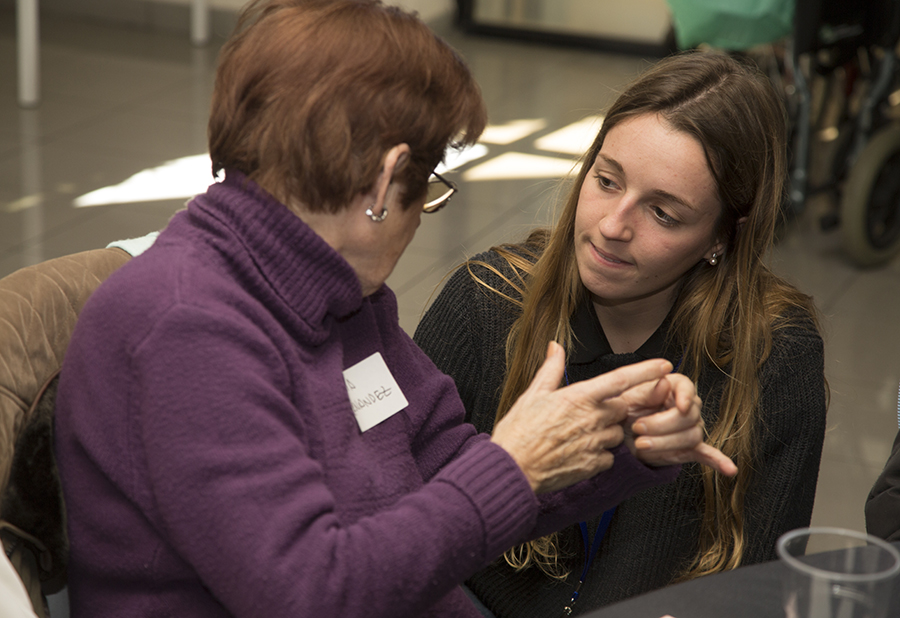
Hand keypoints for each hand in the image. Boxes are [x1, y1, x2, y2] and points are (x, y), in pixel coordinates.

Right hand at [491, 341, 673, 493]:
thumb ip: (550, 369)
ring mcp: (595, 443)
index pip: (621, 379)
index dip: (646, 371)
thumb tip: (555, 346)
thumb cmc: (518, 431)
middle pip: (620, 408)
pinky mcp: (594, 465)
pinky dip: (600, 454)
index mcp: (579, 397)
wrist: (512, 469)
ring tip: (577, 436)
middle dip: (611, 409)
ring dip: (606, 432)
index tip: (666, 365)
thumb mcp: (532, 394)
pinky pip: (609, 456)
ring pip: (616, 433)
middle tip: (584, 414)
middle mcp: (592, 418)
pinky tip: (578, 453)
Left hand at [623, 373, 736, 476]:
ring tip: (641, 445)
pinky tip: (729, 469)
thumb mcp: (628, 395)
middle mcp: (686, 406)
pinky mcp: (688, 449)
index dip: (685, 397)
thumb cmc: (623, 409)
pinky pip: (706, 454)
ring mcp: (690, 428)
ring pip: (691, 437)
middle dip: (662, 425)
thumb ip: (646, 390)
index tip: (679, 406)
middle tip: (637, 428)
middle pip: (689, 416)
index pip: (687, 388)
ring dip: (665, 443)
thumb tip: (664, 382)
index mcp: (672, 387)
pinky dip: (718, 462)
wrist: (617, 434)